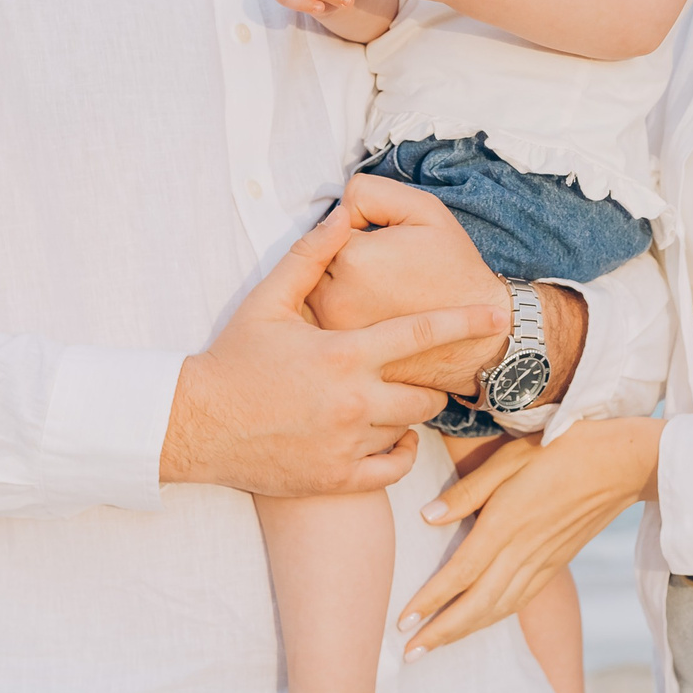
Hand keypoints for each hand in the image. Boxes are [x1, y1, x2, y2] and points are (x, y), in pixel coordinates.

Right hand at [161, 204, 503, 496]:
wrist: (196, 424)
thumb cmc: (234, 358)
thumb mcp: (269, 300)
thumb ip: (311, 257)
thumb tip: (343, 214)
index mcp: (343, 354)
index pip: (420, 333)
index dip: (464, 322)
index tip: (497, 316)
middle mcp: (352, 401)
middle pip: (426, 393)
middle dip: (429, 382)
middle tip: (412, 374)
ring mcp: (346, 444)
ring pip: (408, 430)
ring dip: (406, 416)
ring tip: (386, 401)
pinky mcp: (336, 478)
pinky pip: (392, 469)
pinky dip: (397, 453)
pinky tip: (386, 437)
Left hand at [310, 174, 584, 394]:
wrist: (481, 336)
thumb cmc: (454, 269)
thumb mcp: (424, 210)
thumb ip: (370, 191)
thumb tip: (337, 208)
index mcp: (353, 259)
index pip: (330, 230)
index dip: (357, 233)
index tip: (384, 247)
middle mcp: (335, 300)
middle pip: (315, 264)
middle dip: (341, 263)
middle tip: (382, 272)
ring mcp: (336, 335)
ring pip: (313, 295)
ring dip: (335, 290)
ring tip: (377, 295)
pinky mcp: (341, 357)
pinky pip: (323, 327)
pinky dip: (340, 320)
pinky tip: (373, 317)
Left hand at [398, 416, 662, 656]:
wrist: (625, 463)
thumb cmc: (565, 446)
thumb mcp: (512, 455)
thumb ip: (469, 489)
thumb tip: (427, 517)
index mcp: (508, 522)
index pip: (461, 572)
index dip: (430, 600)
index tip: (401, 621)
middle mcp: (524, 550)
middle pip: (477, 604)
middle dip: (441, 632)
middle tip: (409, 654)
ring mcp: (543, 561)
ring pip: (498, 609)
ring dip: (464, 632)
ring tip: (433, 647)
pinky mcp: (556, 563)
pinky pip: (519, 601)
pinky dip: (493, 619)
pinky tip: (477, 624)